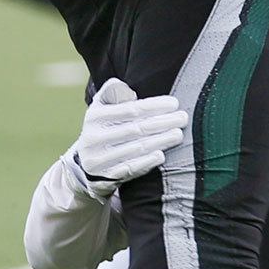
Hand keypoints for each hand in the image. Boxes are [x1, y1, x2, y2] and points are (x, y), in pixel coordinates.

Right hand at [66, 78, 188, 199]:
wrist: (86, 165)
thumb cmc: (103, 128)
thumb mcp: (100, 107)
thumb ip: (112, 92)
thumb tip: (130, 92)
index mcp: (95, 117)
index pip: (130, 110)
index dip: (154, 106)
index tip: (174, 103)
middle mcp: (94, 138)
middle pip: (136, 129)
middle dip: (163, 122)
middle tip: (183, 117)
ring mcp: (99, 159)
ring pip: (136, 149)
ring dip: (160, 141)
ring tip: (178, 134)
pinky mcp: (105, 177)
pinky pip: (130, 169)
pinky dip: (147, 162)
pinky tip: (161, 155)